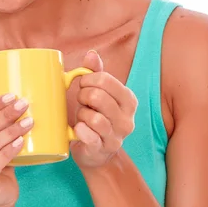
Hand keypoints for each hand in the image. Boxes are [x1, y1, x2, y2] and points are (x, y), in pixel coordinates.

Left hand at [71, 50, 137, 168]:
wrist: (96, 152)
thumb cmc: (96, 116)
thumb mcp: (98, 92)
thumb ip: (96, 72)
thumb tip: (91, 54)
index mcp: (129, 100)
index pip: (105, 79)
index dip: (87, 80)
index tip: (83, 85)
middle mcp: (128, 118)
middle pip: (97, 97)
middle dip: (83, 97)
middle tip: (82, 102)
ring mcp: (117, 136)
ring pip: (94, 117)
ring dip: (81, 115)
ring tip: (82, 118)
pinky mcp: (103, 150)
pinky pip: (90, 136)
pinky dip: (80, 130)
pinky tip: (79, 129)